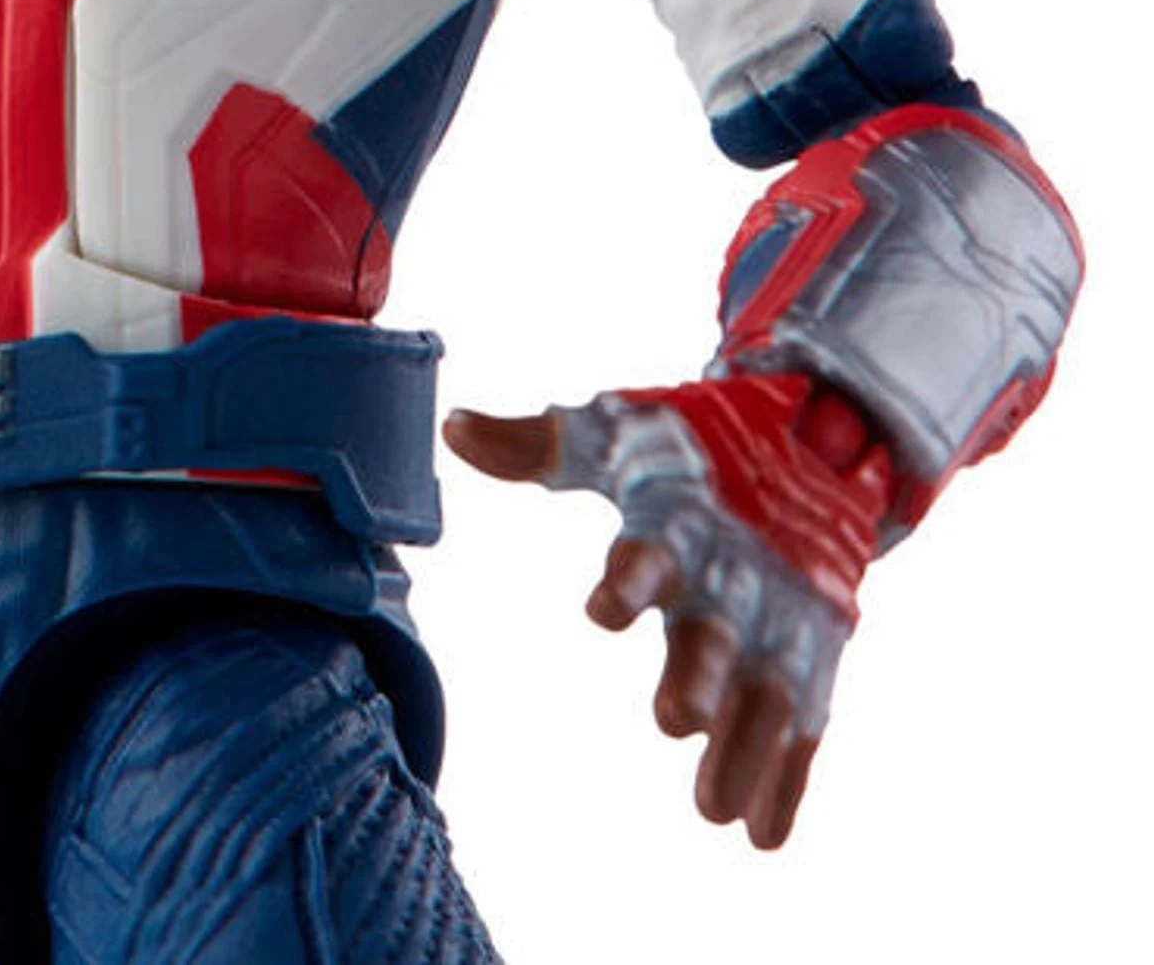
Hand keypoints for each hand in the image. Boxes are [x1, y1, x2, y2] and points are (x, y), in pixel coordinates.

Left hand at [446, 374, 889, 850]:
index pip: (654, 546)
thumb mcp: (613, 433)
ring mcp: (781, 621)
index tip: (602, 608)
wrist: (806, 451)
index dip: (630, 576)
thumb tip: (453, 429)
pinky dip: (788, 780)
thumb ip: (535, 443)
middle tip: (672, 721)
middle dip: (697, 675)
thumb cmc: (683, 449)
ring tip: (712, 811)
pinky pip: (804, 726)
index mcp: (681, 516)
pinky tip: (762, 836)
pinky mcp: (811, 657)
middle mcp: (736, 573)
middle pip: (714, 631)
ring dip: (743, 750)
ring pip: (766, 693)